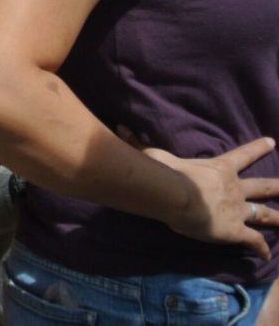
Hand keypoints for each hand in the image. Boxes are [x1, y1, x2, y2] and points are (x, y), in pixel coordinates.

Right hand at [144, 136, 278, 259]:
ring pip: (265, 214)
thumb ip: (139, 143)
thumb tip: (119, 126)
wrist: (177, 195)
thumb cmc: (166, 172)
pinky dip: (260, 247)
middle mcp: (234, 189)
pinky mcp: (235, 232)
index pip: (242, 155)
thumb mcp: (154, 154)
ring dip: (277, 218)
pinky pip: (252, 240)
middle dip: (277, 186)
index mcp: (219, 169)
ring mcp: (237, 210)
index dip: (257, 148)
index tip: (272, 142)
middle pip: (263, 187)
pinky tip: (264, 254)